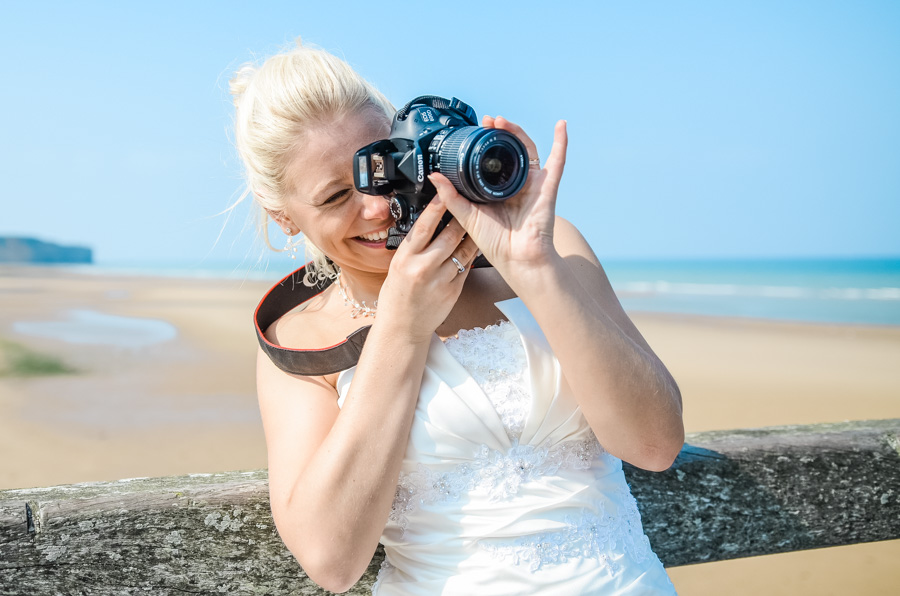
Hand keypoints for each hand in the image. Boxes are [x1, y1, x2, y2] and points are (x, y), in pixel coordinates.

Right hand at [375, 194, 479, 342]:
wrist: (403, 327)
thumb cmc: (398, 295)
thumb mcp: (398, 266)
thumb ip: (414, 247)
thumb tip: (430, 223)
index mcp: (405, 258)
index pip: (424, 226)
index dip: (437, 206)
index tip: (445, 191)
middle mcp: (422, 268)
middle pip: (450, 235)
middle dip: (461, 217)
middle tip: (469, 203)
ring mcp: (440, 280)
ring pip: (464, 250)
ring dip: (471, 234)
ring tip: (476, 222)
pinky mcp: (454, 291)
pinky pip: (467, 267)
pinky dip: (471, 255)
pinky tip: (473, 247)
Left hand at [429, 117, 567, 273]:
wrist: (517, 260)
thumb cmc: (496, 244)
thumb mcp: (467, 216)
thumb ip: (451, 196)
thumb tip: (434, 176)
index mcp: (499, 189)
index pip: (494, 158)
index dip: (487, 141)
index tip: (477, 128)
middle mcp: (517, 184)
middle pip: (511, 150)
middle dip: (500, 132)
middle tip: (487, 121)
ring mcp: (533, 184)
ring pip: (529, 150)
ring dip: (518, 132)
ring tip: (503, 121)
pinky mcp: (548, 188)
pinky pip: (557, 162)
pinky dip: (562, 142)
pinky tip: (562, 126)